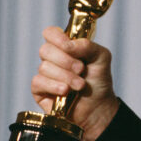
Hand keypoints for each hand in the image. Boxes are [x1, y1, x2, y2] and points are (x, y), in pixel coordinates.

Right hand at [31, 26, 119, 140]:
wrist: (98, 107)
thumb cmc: (99, 81)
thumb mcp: (102, 58)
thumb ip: (88, 46)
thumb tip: (68, 45)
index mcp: (65, 47)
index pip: (50, 33)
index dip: (57, 38)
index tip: (69, 47)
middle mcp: (53, 58)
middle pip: (46, 50)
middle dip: (66, 61)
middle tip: (81, 70)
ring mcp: (45, 74)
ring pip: (44, 67)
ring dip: (66, 77)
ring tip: (80, 85)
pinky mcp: (39, 90)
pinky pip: (38, 82)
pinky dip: (55, 86)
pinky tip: (66, 92)